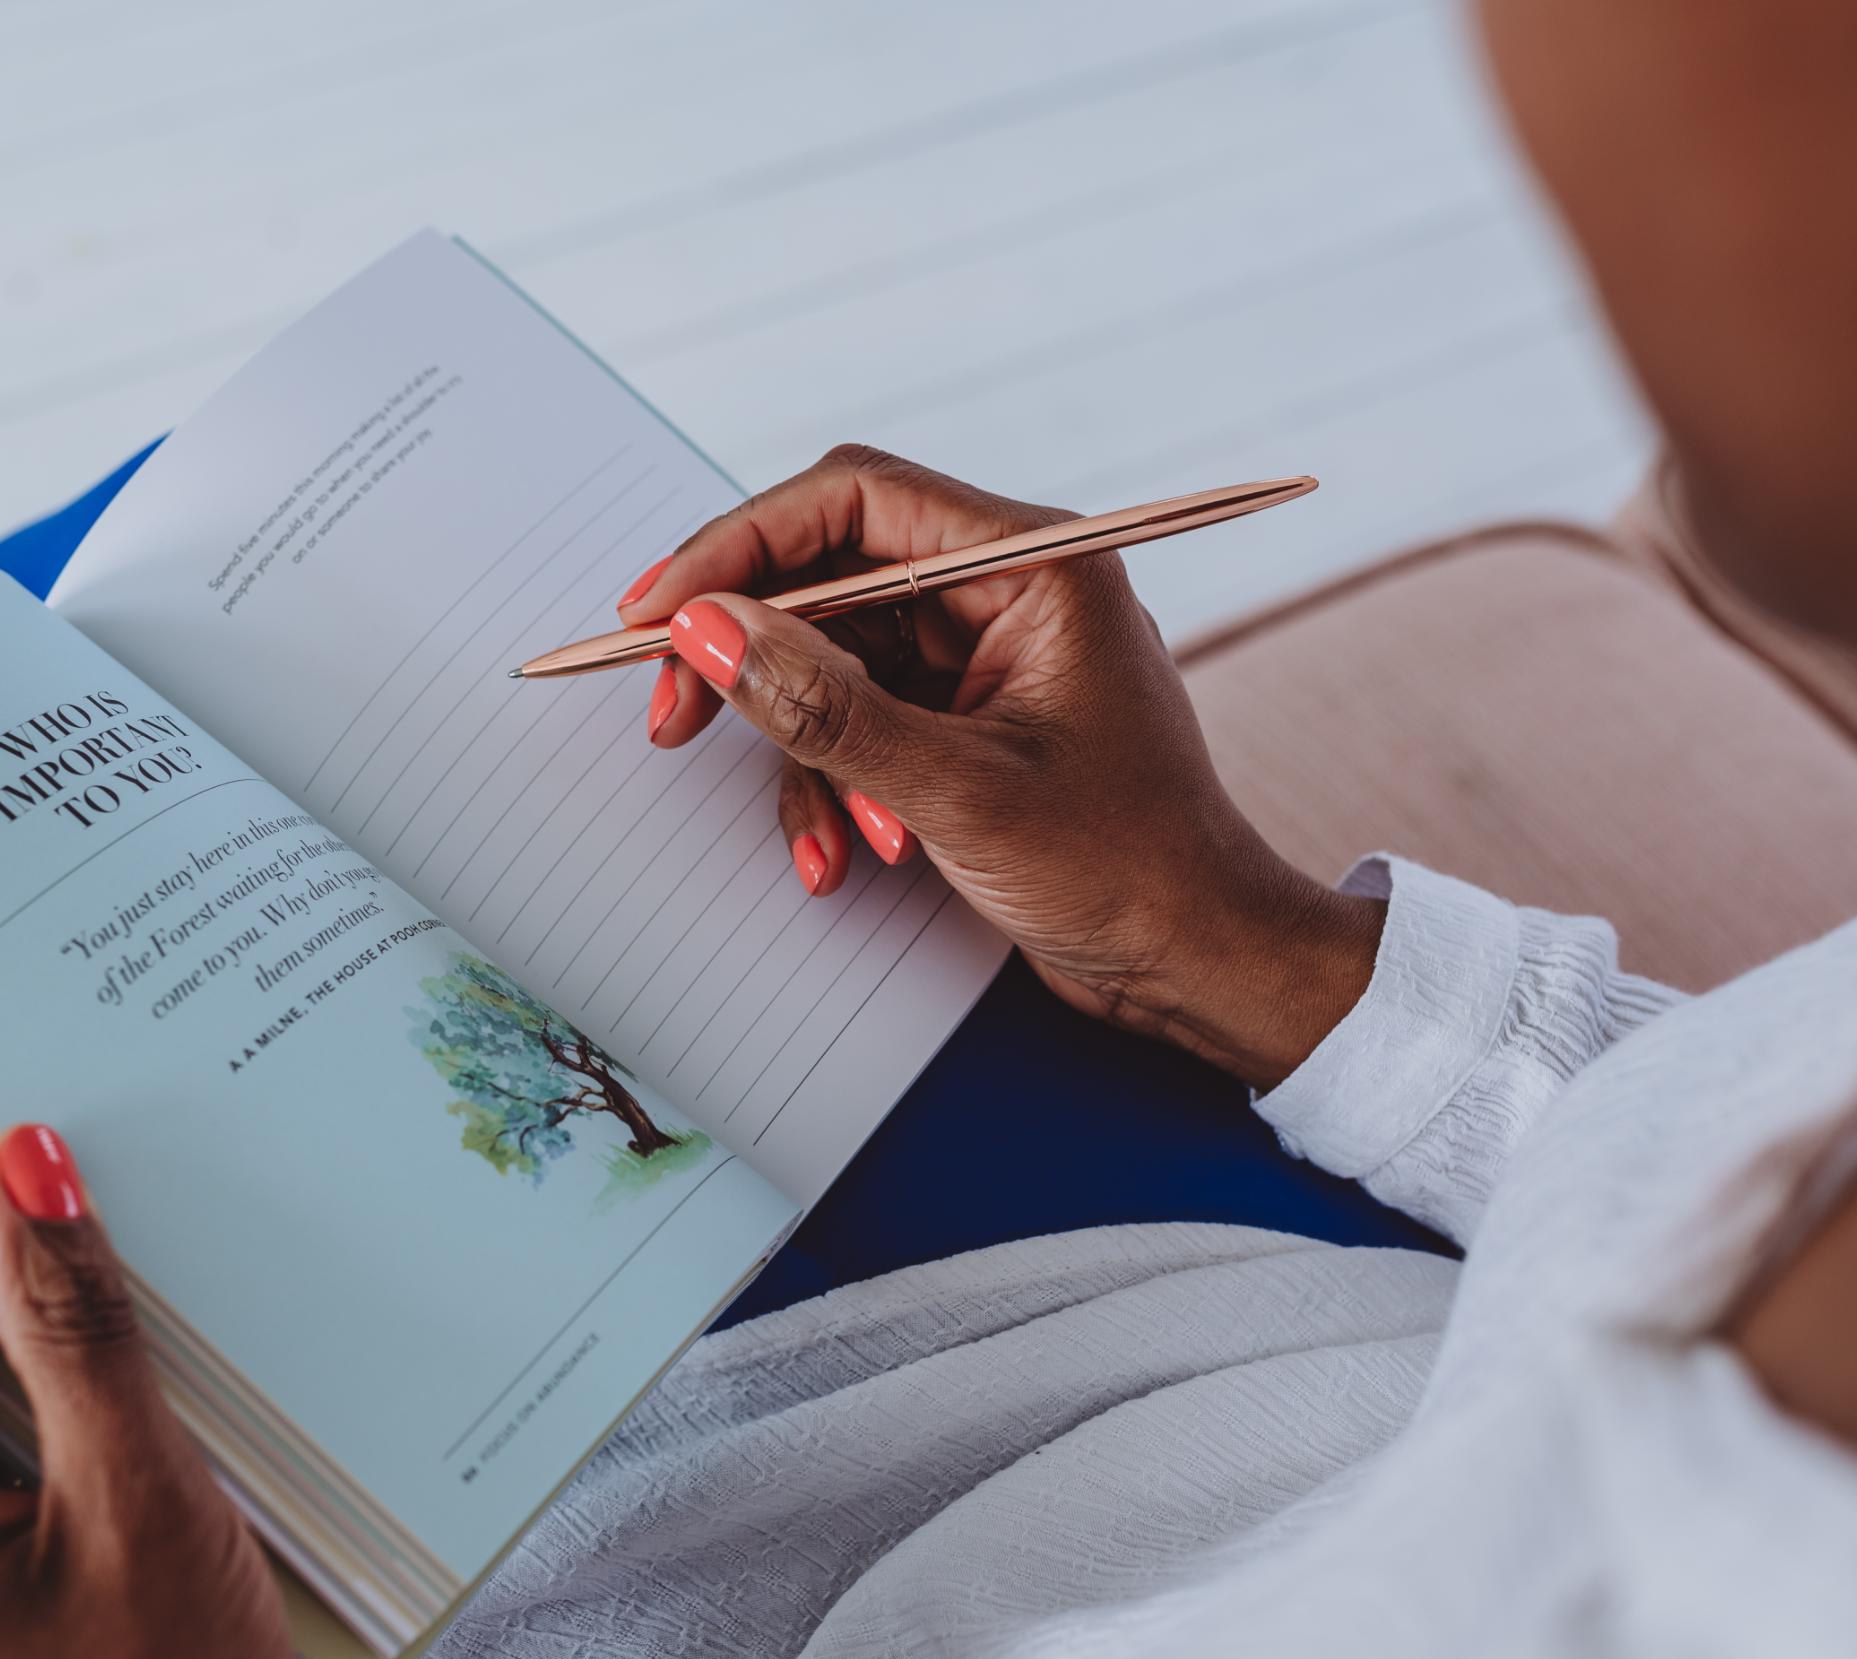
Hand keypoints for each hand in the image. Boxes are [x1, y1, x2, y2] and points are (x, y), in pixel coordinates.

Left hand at [0, 1125, 299, 1658]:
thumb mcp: (131, 1506)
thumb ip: (73, 1326)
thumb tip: (24, 1169)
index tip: (81, 1159)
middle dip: (50, 1319)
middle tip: (159, 1281)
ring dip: (85, 1401)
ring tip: (179, 1412)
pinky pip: (8, 1499)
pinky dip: (88, 1471)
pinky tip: (171, 1481)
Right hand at [627, 445, 1380, 1088]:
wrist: (1198, 961)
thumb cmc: (1126, 869)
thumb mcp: (957, 791)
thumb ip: (824, 706)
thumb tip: (709, 630)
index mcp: (1034, 562)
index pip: (853, 499)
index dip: (740, 544)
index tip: (658, 610)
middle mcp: (1005, 587)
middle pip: (826, 575)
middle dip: (749, 657)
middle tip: (673, 718)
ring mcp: (982, 653)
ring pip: (830, 659)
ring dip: (803, 751)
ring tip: (826, 840)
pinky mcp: (964, 716)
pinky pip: (858, 718)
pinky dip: (835, 783)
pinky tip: (853, 855)